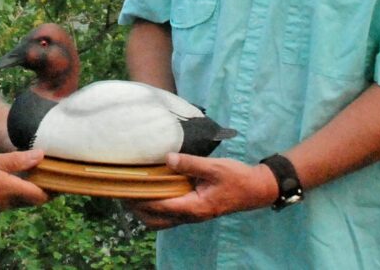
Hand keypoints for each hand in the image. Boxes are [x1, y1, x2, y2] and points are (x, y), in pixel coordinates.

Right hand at [0, 149, 48, 220]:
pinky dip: (10, 191)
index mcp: (8, 190)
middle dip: (42, 188)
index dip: (55, 189)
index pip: (41, 196)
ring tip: (29, 171)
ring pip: (17, 201)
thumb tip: (40, 155)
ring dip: (25, 189)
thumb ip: (15, 160)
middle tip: (48, 170)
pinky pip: (3, 202)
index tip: (63, 177)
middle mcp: (4, 204)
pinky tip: (5, 178)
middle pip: (31, 200)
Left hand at [126, 154, 277, 229]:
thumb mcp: (214, 167)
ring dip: (146, 210)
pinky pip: (170, 214)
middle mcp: (191, 215)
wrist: (255, 189)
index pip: (160, 207)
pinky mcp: (194, 210)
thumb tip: (167, 158)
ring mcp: (192, 215)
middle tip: (124, 192)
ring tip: (133, 192)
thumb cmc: (236, 178)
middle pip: (156, 220)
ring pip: (162, 220)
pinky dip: (157, 207)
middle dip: (138, 209)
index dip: (140, 200)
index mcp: (194, 207)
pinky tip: (152, 192)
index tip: (125, 190)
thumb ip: (190, 163)